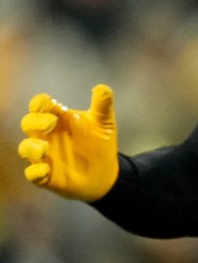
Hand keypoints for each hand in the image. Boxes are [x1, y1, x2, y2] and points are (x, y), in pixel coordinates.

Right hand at [17, 84, 119, 201]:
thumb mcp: (104, 122)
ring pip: (26, 148)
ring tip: (44, 149)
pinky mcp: (46, 175)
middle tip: (51, 123)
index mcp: (58, 118)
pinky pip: (33, 174)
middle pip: (29, 123)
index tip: (46, 103)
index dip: (40, 103)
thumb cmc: (100, 142)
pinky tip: (45, 170)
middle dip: (35, 122)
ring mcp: (44, 155)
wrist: (106, 172)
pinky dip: (35, 172)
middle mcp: (46, 135)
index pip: (41, 106)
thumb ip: (102, 105)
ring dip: (31, 148)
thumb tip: (102, 87)